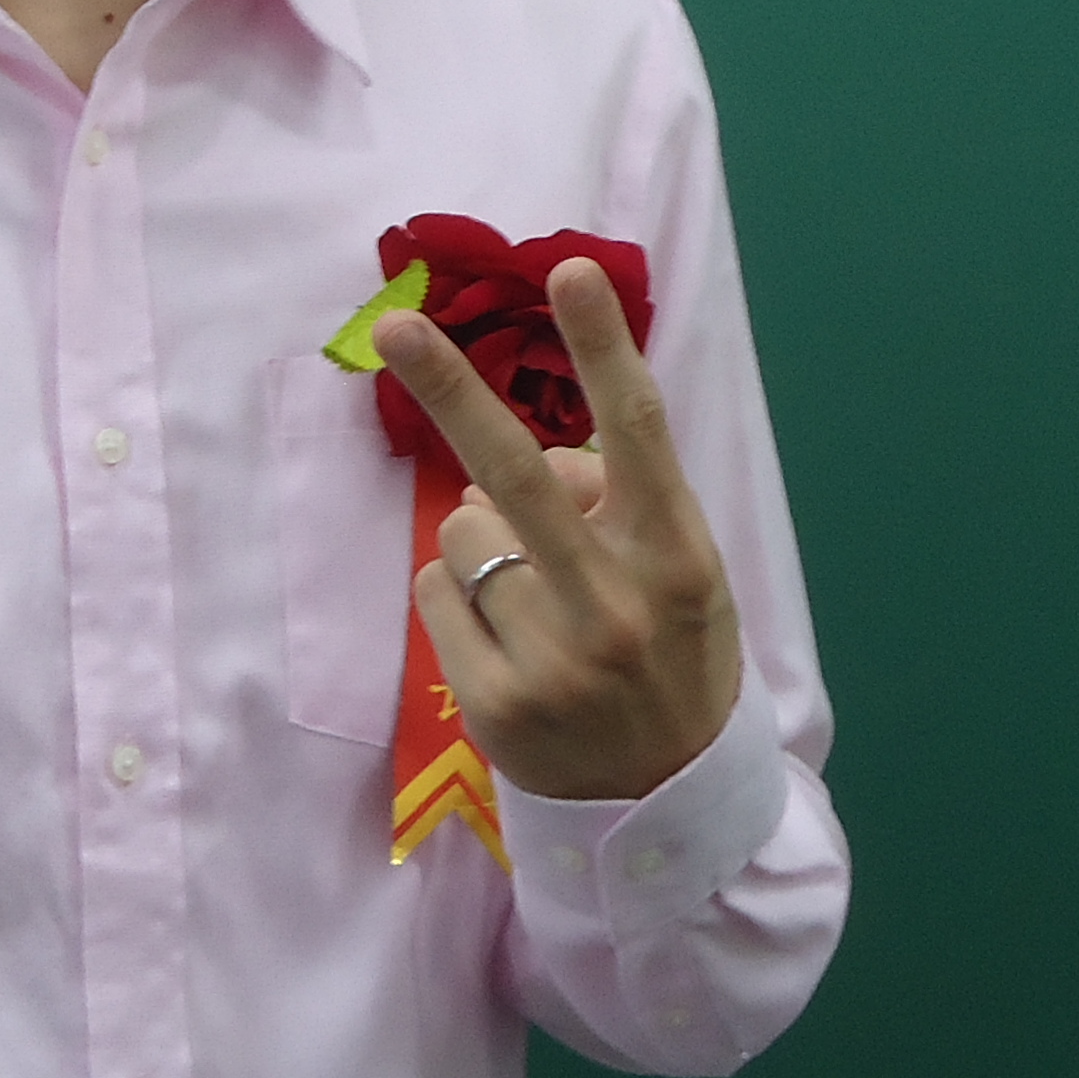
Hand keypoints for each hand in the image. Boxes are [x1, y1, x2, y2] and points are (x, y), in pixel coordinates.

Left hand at [378, 257, 738, 802]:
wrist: (668, 808)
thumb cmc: (673, 657)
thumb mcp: (681, 575)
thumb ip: (619, 502)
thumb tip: (519, 461)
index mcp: (678, 557)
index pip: (641, 433)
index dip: (604, 347)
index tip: (573, 269)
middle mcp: (618, 602)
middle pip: (517, 473)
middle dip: (452, 390)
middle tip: (397, 324)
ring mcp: (554, 657)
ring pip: (464, 530)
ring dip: (481, 542)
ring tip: (532, 597)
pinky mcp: (495, 702)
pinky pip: (435, 591)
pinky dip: (454, 596)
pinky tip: (504, 639)